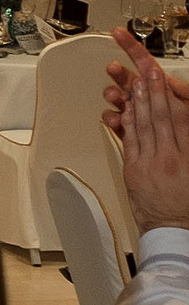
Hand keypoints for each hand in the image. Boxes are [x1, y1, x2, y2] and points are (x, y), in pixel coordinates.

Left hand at [108, 27, 188, 230]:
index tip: (164, 79)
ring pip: (143, 126)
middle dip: (153, 92)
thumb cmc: (188, 206)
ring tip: (133, 82)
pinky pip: (129, 142)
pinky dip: (125, 123)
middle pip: (161, 117)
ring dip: (136, 102)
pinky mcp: (134, 172)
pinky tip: (121, 109)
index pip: (181, 119)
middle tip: (147, 72)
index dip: (171, 96)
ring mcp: (151, 164)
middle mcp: (172, 158)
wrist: (175, 232)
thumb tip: (185, 125)